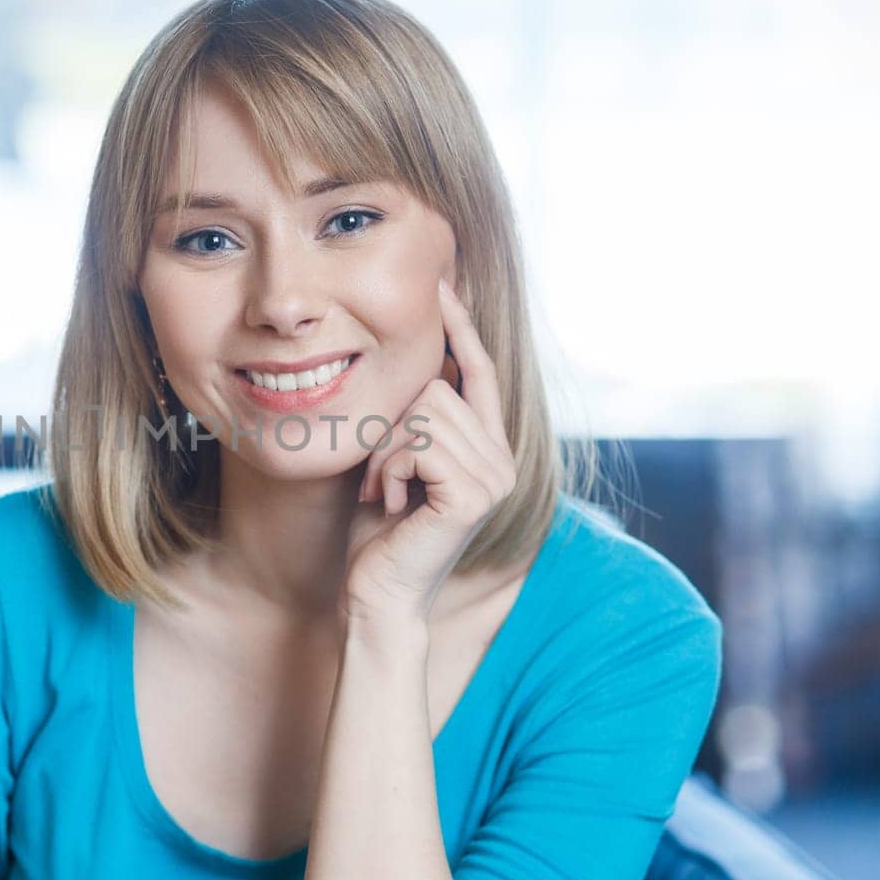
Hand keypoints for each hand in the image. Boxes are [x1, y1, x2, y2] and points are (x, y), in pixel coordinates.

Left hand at [341, 278, 516, 628]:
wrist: (377, 595)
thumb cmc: (378, 532)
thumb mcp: (395, 460)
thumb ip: (414, 418)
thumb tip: (417, 359)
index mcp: (488, 447)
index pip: (479, 371)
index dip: (461, 327)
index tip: (443, 285)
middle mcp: (501, 459)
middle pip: (436, 388)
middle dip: (389, 428)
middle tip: (377, 478)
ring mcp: (494, 477)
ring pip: (423, 412)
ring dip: (384, 453)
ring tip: (383, 492)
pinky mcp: (473, 494)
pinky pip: (418, 442)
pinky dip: (388, 470)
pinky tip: (389, 505)